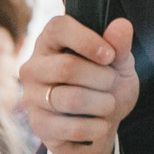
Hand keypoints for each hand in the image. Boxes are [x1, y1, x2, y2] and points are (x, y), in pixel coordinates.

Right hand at [21, 15, 140, 153]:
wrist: (98, 127)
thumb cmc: (104, 88)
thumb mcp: (118, 64)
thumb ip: (119, 45)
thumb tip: (121, 25)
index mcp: (49, 43)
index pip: (58, 28)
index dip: (87, 40)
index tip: (109, 55)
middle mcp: (33, 68)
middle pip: (66, 67)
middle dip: (102, 78)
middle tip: (111, 83)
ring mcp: (32, 97)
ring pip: (72, 99)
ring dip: (102, 103)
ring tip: (108, 104)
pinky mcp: (38, 125)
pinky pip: (73, 127)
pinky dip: (97, 127)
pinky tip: (99, 124)